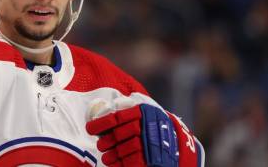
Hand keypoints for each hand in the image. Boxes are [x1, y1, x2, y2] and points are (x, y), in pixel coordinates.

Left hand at [86, 101, 203, 166]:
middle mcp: (146, 127)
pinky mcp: (151, 160)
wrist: (178, 144)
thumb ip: (128, 107)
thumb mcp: (144, 110)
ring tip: (105, 155)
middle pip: (118, 135)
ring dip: (110, 154)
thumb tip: (103, 107)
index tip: (89, 128)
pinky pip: (130, 163)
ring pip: (123, 150)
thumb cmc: (153, 125)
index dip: (100, 124)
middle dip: (105, 141)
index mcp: (142, 112)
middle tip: (100, 144)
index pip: (115, 118)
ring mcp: (149, 144)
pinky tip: (113, 163)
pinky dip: (119, 164)